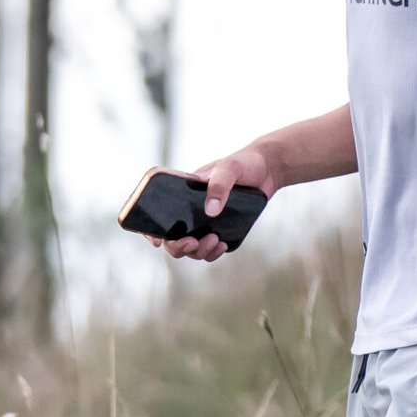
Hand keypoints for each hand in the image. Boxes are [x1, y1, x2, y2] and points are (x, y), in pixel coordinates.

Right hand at [149, 144, 275, 262]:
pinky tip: (223, 244)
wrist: (267, 169)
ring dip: (198, 251)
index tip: (156, 240)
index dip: (150, 229)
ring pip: (190, 248)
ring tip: (214, 240)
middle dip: (178, 246)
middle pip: (172, 238)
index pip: (157, 212)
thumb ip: (220, 185)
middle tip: (192, 242)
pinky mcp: (220, 229)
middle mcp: (189, 210)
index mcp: (183, 192)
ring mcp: (204, 222)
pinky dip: (212, 252)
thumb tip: (211, 210)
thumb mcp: (230, 168)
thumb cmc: (243, 163)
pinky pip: (209, 249)